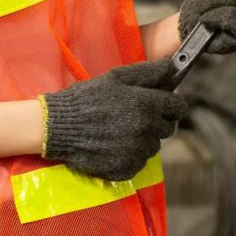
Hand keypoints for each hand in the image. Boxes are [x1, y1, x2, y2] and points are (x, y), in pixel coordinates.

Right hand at [42, 58, 187, 180]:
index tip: (166, 105)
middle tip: (136, 116)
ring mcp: (136, 152)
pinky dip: (131, 155)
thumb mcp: (117, 77)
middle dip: (157, 121)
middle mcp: (146, 129)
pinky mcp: (126, 169)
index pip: (178, 107)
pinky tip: (113, 145)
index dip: (173, 105)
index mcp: (147, 104)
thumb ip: (150, 72)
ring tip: (120, 130)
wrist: (57, 126)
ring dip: (143, 139)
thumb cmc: (87, 98)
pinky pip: (139, 162)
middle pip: (168, 128)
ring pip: (153, 146)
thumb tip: (173, 66)